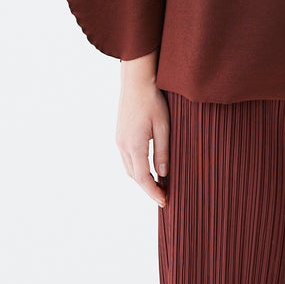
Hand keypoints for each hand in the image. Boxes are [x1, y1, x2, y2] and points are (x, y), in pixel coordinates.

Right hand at [117, 57, 168, 207]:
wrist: (136, 80)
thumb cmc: (153, 100)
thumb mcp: (163, 127)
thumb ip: (163, 152)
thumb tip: (163, 175)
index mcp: (134, 145)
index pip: (143, 178)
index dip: (153, 192)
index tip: (165, 202)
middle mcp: (123, 145)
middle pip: (134, 176)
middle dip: (148, 188)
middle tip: (164, 196)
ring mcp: (119, 140)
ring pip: (129, 168)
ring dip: (142, 179)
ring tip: (159, 185)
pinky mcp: (120, 135)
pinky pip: (127, 158)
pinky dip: (137, 168)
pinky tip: (149, 168)